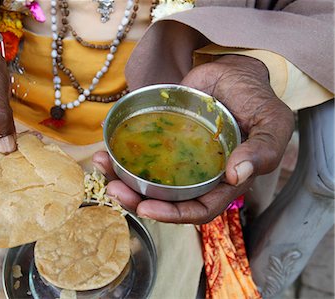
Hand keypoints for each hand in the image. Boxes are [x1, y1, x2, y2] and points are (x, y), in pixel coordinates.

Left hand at [93, 55, 294, 223]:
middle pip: (165, 199)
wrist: (234, 69)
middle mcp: (197, 175)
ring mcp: (177, 157)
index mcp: (224, 181)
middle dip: (136, 199)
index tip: (145, 209)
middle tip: (113, 189)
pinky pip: (140, 153)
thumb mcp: (272, 122)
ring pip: (147, 179)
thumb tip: (238, 176)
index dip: (173, 215)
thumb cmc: (257, 98)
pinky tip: (105, 149)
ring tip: (101, 165)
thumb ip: (263, 150)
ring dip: (122, 178)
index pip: (198, 209)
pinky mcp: (162, 139)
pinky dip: (121, 155)